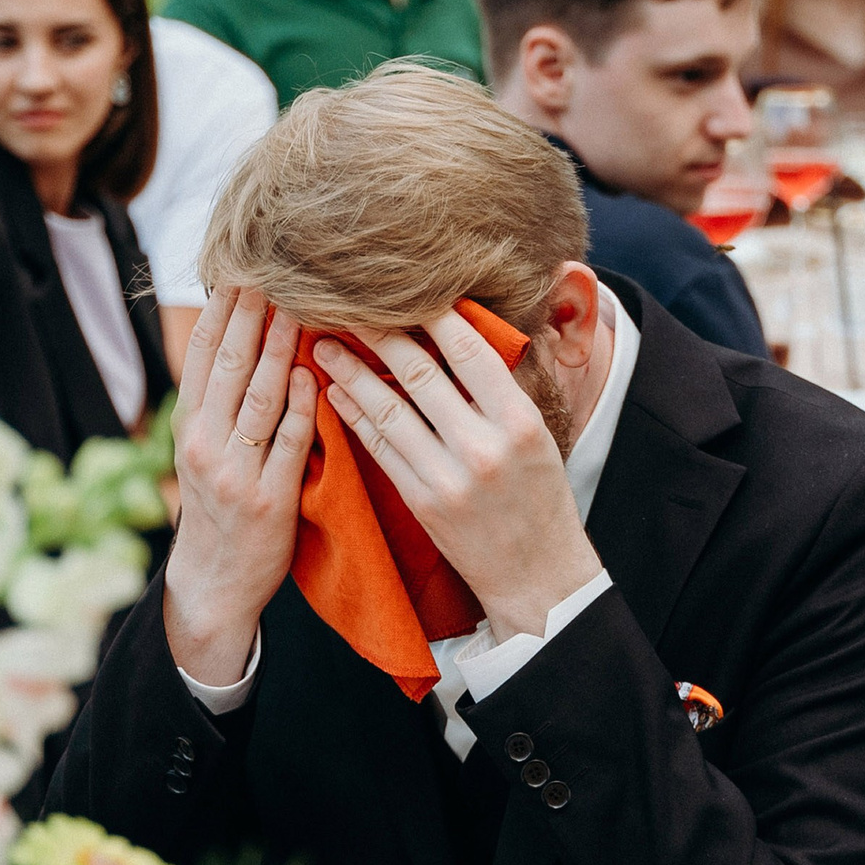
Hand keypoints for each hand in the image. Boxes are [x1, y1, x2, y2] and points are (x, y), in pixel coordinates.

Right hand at [162, 289, 318, 685]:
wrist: (215, 583)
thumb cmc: (218, 507)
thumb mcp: (203, 451)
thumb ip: (219, 401)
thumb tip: (241, 335)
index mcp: (188, 427)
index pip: (204, 354)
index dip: (222, 308)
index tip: (242, 265)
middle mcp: (205, 444)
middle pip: (231, 365)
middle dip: (253, 312)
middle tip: (275, 265)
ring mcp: (237, 472)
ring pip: (261, 396)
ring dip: (281, 347)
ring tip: (301, 305)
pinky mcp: (271, 499)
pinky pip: (290, 442)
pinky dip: (303, 405)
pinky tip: (315, 374)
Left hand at [311, 315, 601, 639]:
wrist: (536, 575)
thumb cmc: (539, 497)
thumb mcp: (538, 438)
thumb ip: (502, 391)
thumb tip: (458, 333)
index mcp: (519, 422)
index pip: (469, 350)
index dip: (430, 313)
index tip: (401, 288)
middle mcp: (484, 447)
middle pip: (419, 373)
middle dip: (377, 333)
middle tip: (344, 303)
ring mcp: (449, 478)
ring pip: (388, 410)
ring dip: (350, 373)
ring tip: (324, 345)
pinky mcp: (421, 503)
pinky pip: (379, 449)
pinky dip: (354, 417)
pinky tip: (335, 394)